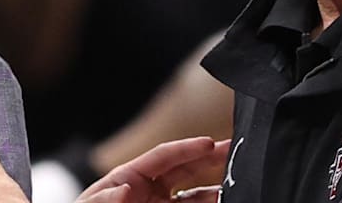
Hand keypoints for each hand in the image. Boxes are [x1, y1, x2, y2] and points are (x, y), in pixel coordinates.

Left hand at [76, 137, 229, 202]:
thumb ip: (103, 201)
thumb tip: (124, 189)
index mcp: (129, 179)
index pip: (163, 157)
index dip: (187, 148)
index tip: (210, 143)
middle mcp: (149, 193)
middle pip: (186, 171)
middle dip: (211, 161)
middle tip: (236, 152)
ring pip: (196, 198)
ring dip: (217, 191)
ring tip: (238, 186)